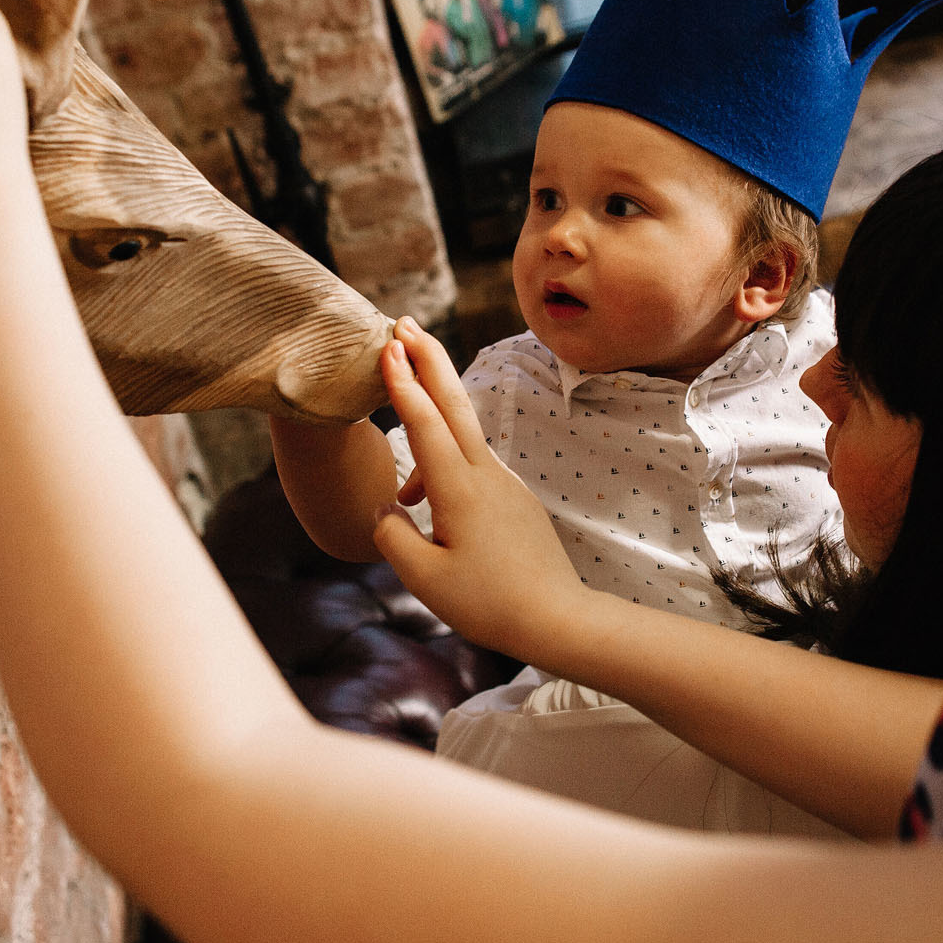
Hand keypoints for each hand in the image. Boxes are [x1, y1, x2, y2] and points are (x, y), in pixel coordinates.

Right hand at [374, 318, 591, 659]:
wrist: (556, 618)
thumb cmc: (488, 603)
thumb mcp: (425, 579)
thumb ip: (393, 536)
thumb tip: (386, 509)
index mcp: (460, 490)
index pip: (427, 423)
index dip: (404, 382)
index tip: (388, 345)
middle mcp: (485, 475)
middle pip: (454, 403)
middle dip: (427, 358)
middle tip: (403, 324)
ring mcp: (503, 484)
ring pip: (459, 439)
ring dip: (428, 420)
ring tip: (404, 482)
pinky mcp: (512, 498)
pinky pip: (469, 469)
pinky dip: (442, 467)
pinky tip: (425, 507)